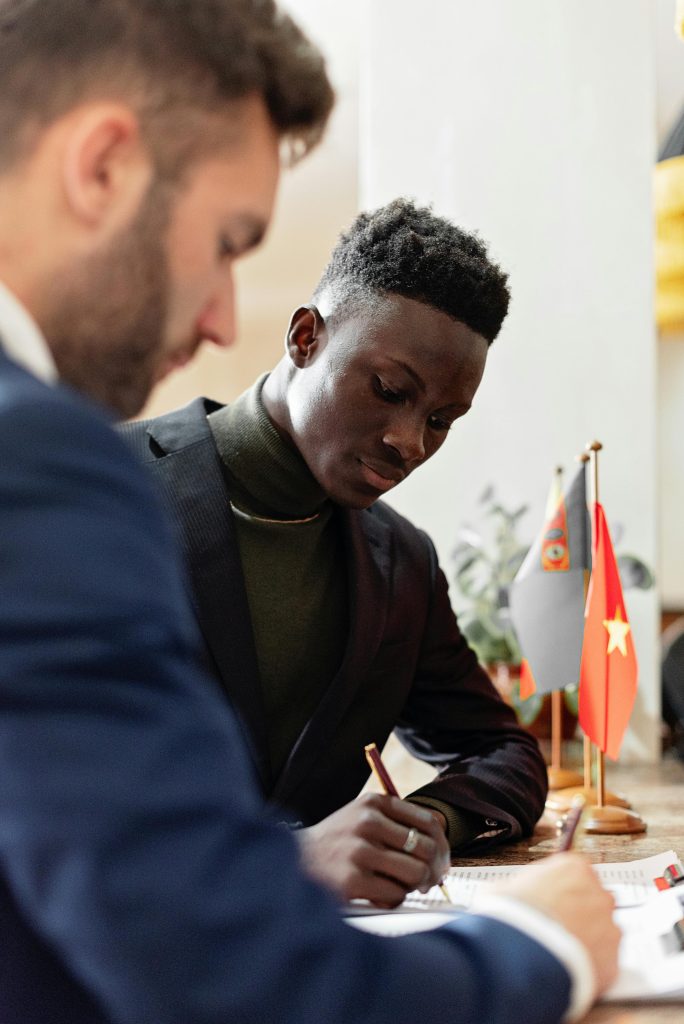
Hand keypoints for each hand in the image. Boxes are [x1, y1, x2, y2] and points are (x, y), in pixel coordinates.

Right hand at [296, 793, 450, 907]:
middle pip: (427, 849)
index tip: (440, 860)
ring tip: (403, 888)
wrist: (293, 862)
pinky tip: (378, 896)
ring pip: (415, 874)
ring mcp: (359, 851)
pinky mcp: (352, 881)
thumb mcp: (361, 817)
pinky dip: (392, 900)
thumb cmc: (336, 843)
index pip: (428, 821)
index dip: (442, 845)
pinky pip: (395, 895)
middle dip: (434, 870)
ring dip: (414, 886)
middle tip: (428, 881)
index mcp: (373, 803)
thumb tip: (441, 837)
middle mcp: (367, 822)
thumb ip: (396, 821)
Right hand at [489, 853, 619, 996]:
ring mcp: (609, 925)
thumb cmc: (511, 916)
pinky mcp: (613, 958)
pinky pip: (604, 961)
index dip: (564, 890)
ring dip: (587, 940)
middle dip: (579, 913)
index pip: (578, 873)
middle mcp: (598, 893)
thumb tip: (513, 895)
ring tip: (561, 952)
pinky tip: (569, 967)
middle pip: (594, 901)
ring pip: (602, 932)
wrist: (522, 953)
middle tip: (557, 928)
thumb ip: (522, 887)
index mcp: (574, 868)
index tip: (555, 901)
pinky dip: (590, 965)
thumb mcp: (505, 887)